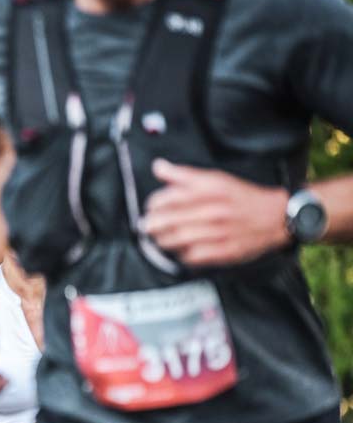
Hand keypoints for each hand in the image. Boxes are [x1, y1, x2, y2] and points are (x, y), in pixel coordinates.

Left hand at [144, 160, 290, 267]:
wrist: (276, 217)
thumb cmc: (241, 197)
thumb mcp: (216, 179)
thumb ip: (184, 175)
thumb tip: (158, 167)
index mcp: (210, 190)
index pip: (170, 197)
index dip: (154, 203)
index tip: (150, 207)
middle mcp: (214, 210)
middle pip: (170, 220)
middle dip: (152, 224)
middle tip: (146, 226)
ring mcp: (219, 232)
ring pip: (178, 239)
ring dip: (162, 240)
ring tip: (157, 239)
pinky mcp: (225, 251)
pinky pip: (193, 256)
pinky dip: (181, 255)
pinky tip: (177, 251)